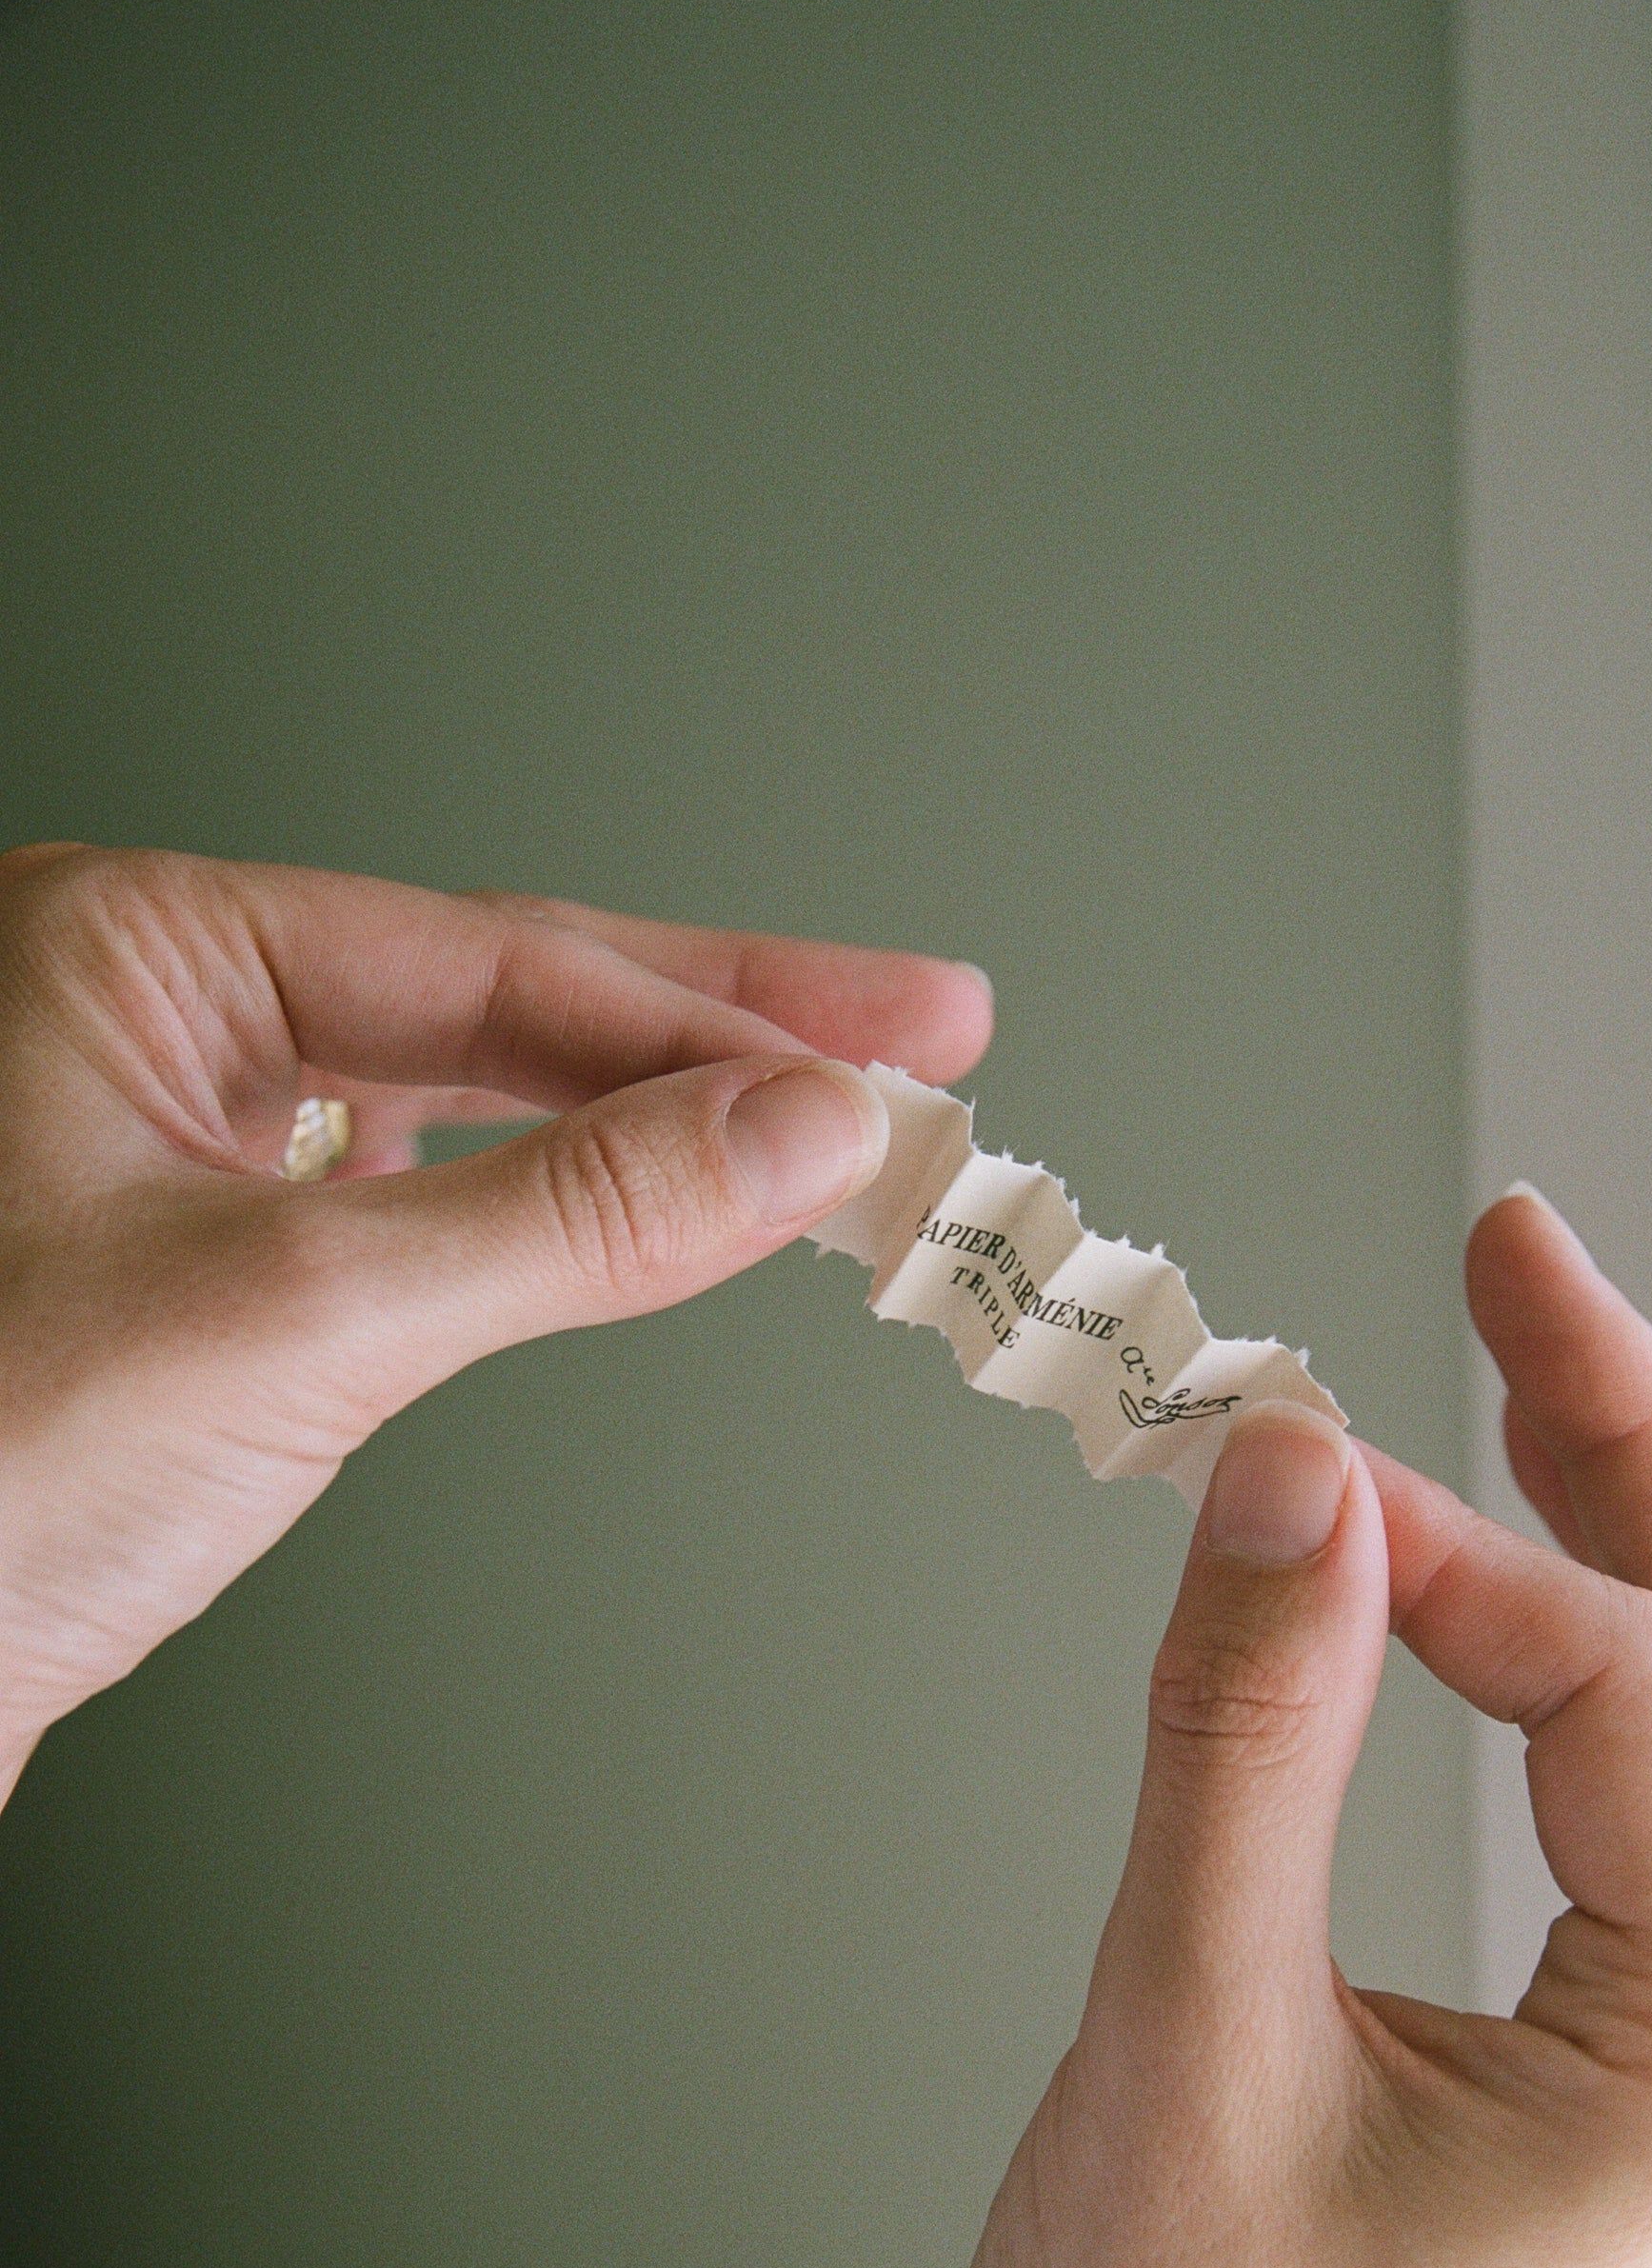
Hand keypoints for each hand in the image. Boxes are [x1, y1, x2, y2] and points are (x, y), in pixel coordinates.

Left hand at [0, 843, 990, 1792]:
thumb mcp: (299, 1317)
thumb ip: (568, 1214)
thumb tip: (791, 1134)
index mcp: (123, 950)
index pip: (489, 958)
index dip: (712, 1017)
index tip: (881, 1063)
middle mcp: (143, 1020)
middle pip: (494, 995)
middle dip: (712, 1030)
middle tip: (911, 1035)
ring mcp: (170, 1140)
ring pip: (466, 1092)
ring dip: (646, 1116)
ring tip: (820, 1118)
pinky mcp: (199, 1263)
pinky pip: (419, 1195)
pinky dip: (552, 1205)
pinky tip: (646, 1193)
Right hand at [611, 1187, 1651, 2267]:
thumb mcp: (1187, 2037)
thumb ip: (1248, 1728)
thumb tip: (1285, 1470)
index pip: (1625, 1683)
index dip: (1444, 1537)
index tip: (1268, 1458)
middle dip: (1632, 1440)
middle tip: (1513, 1255)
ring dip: (1625, 1541)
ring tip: (1524, 1368)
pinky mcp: (1630, 2100)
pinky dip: (1585, 1676)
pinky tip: (1510, 1599)